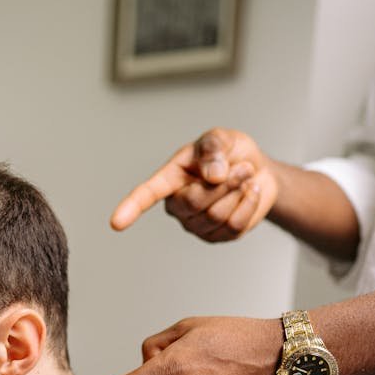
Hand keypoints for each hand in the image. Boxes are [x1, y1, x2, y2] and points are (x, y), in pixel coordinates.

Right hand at [110, 128, 278, 242]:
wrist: (257, 171)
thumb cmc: (231, 153)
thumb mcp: (221, 138)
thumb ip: (213, 148)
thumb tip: (212, 175)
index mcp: (170, 179)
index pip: (147, 194)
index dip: (131, 207)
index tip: (116, 222)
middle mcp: (177, 206)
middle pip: (194, 202)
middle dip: (224, 183)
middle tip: (243, 167)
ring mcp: (196, 225)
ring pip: (216, 215)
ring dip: (238, 191)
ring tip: (246, 175)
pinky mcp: (218, 236)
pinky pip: (234, 226)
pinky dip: (249, 204)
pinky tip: (250, 192)